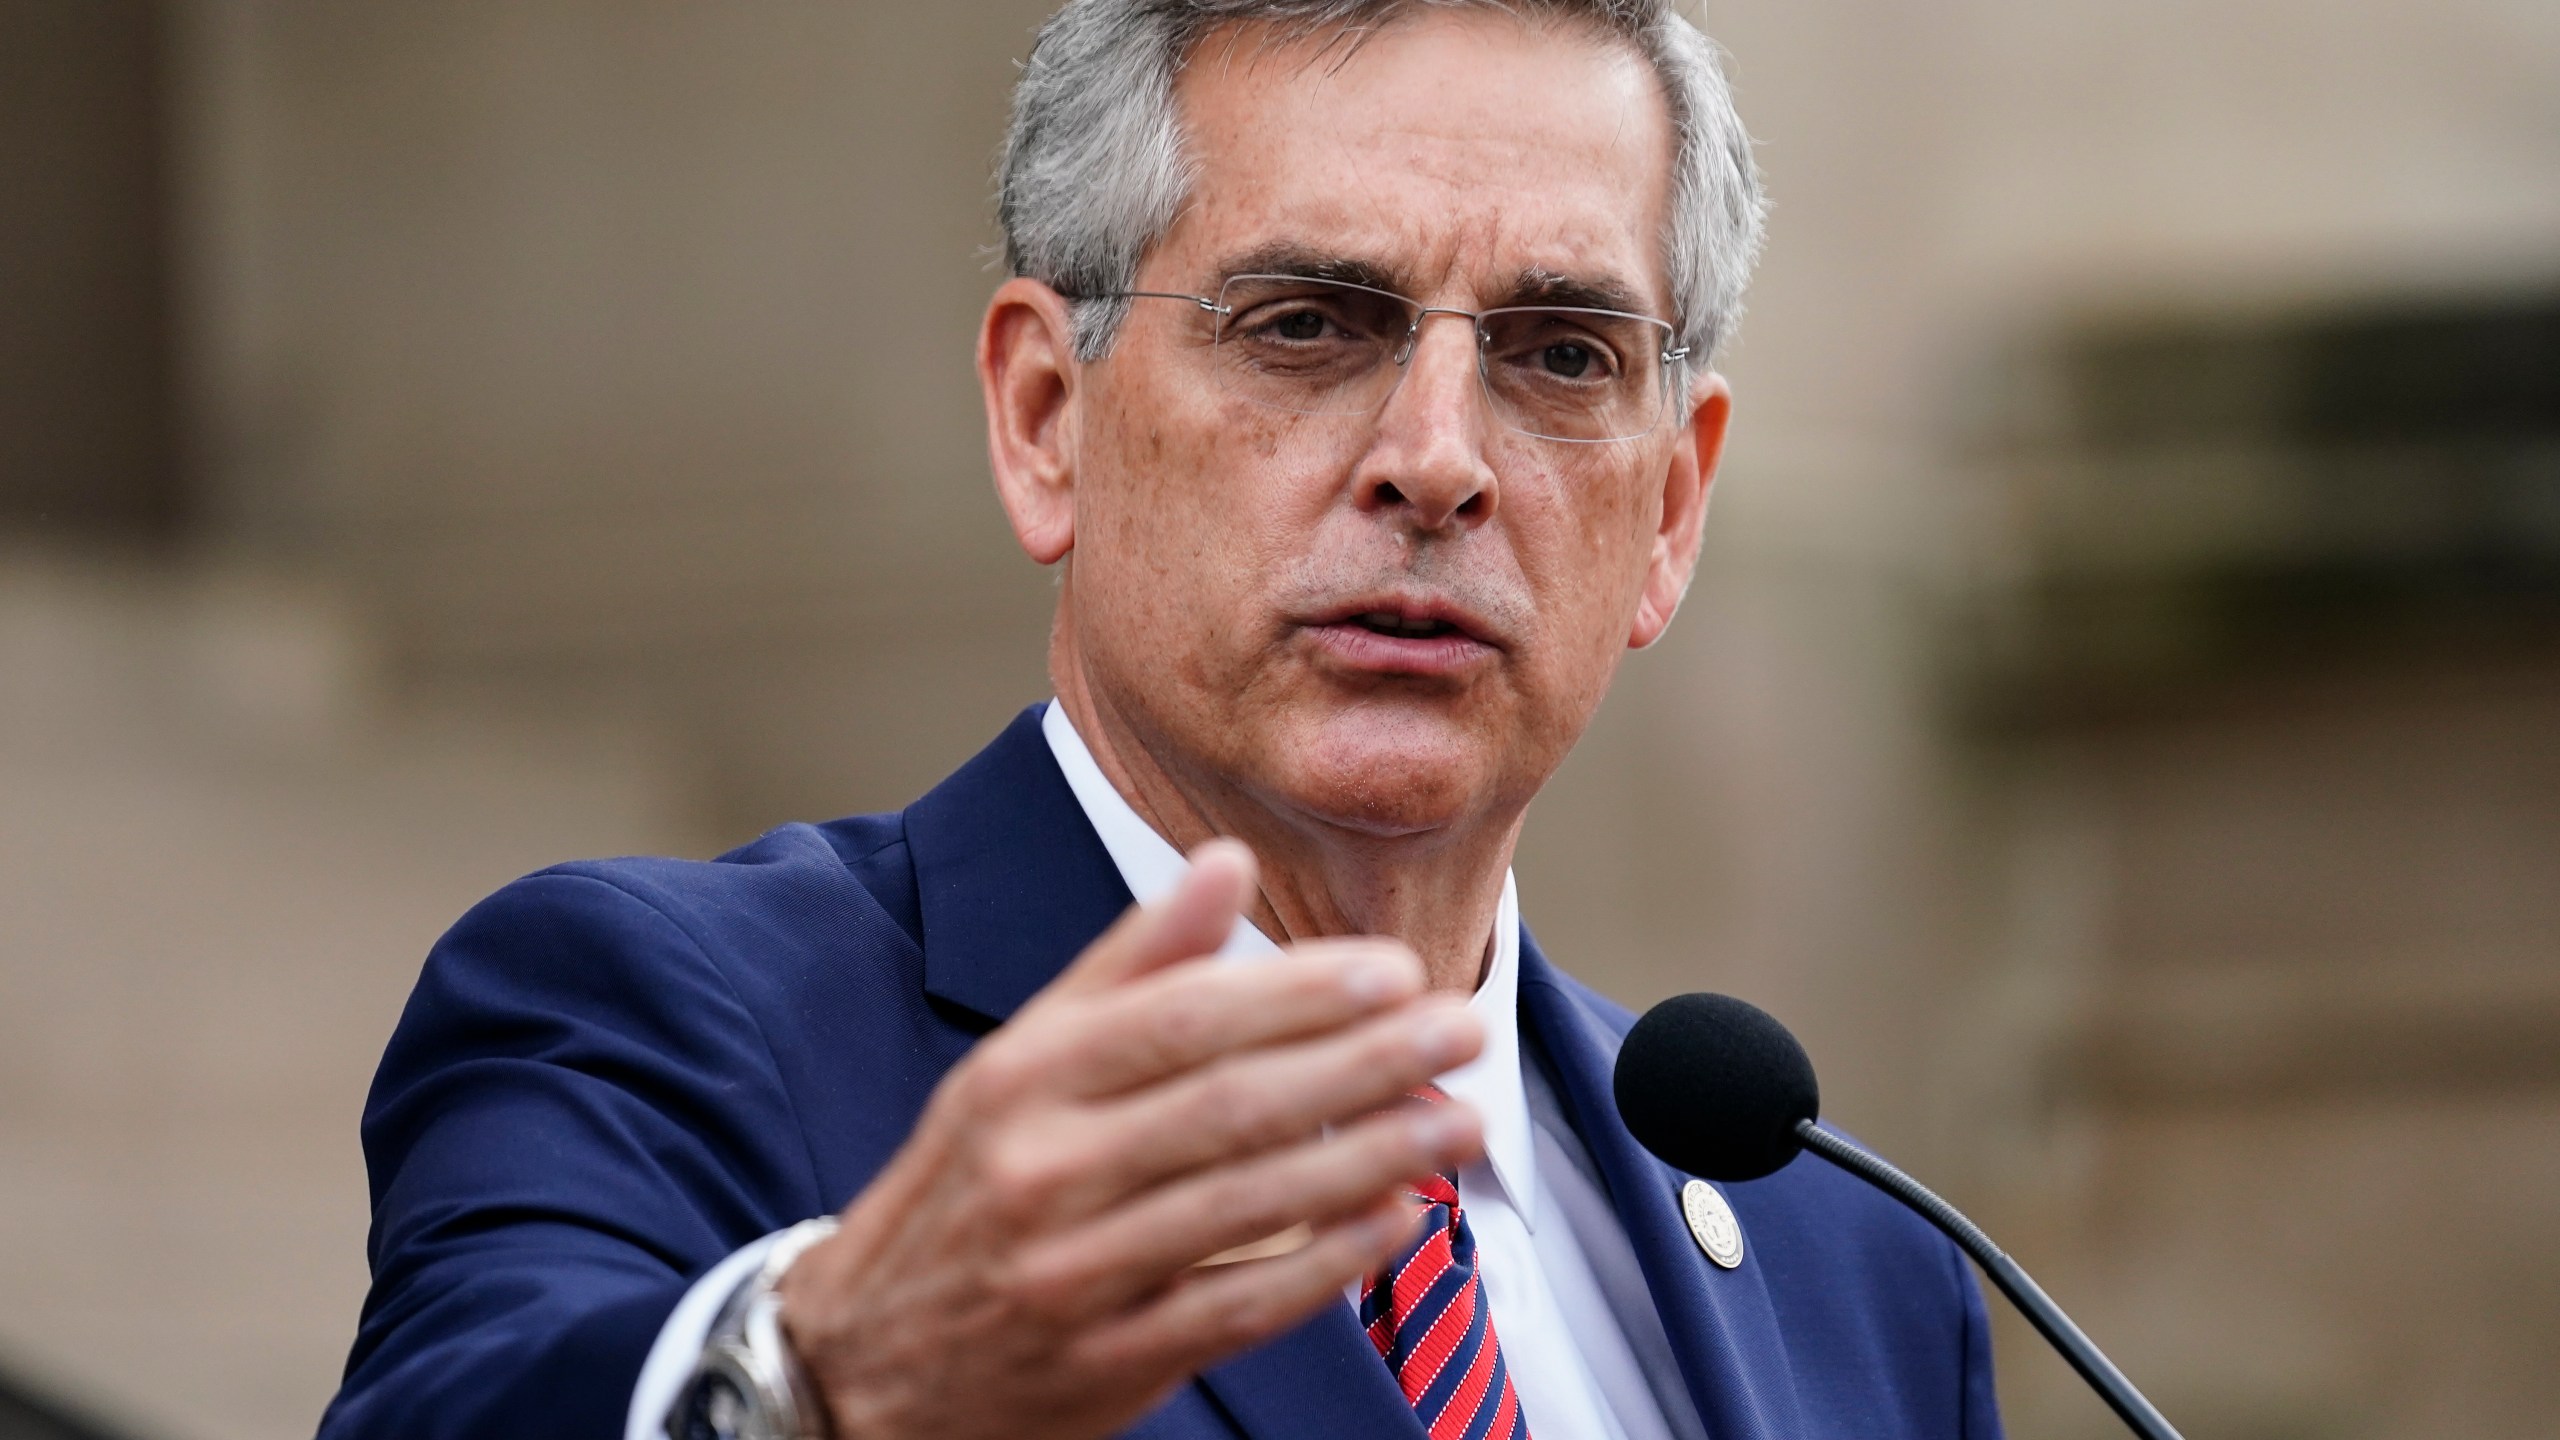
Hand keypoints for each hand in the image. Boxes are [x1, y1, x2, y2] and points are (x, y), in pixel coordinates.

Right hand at [774, 839, 1485, 1439]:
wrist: (859, 1365)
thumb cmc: (967, 1190)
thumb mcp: (1019, 1064)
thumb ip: (1130, 964)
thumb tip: (1224, 861)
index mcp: (1022, 1080)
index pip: (1181, 1019)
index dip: (1298, 993)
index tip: (1394, 970)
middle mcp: (1041, 1170)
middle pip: (1230, 1105)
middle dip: (1363, 1062)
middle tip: (1458, 1029)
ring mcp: (1072, 1274)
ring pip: (1247, 1204)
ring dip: (1369, 1157)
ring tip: (1458, 1119)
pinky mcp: (1106, 1363)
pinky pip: (1237, 1307)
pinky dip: (1323, 1264)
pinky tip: (1395, 1220)